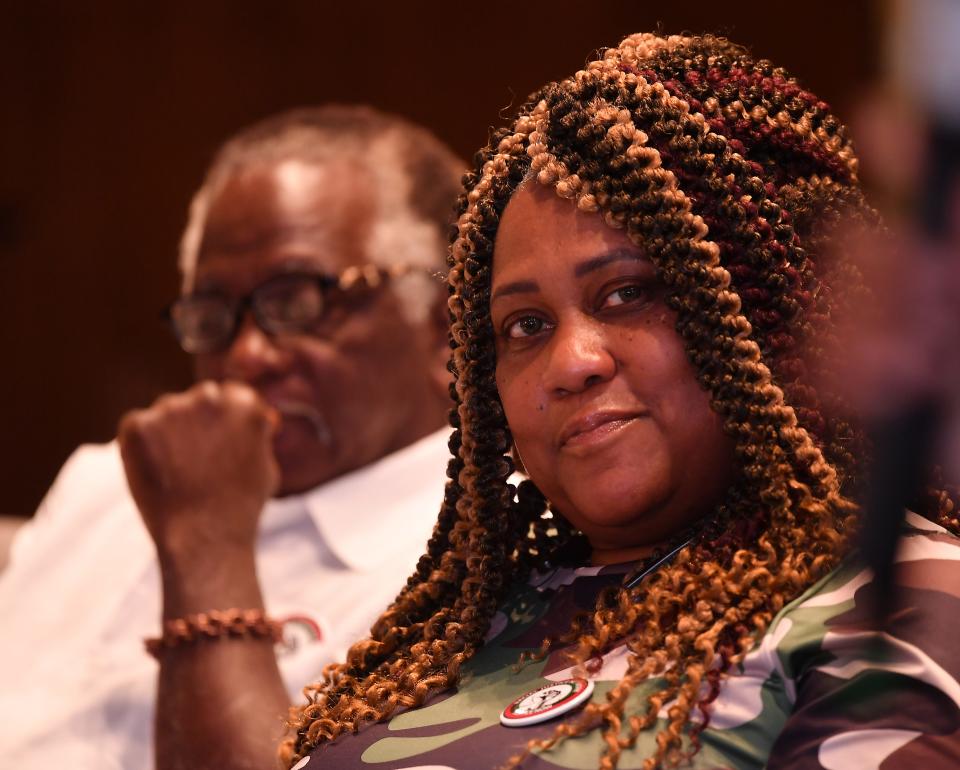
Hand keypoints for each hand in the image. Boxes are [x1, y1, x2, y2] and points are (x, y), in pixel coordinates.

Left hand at [118, 381, 279, 563]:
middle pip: (200, 399)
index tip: (220, 444)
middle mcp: (208, 397)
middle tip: (197, 460)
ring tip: (177, 474)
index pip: (232, 395)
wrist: (203, 538)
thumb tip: (261, 419)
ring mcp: (170, 409)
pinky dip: (142, 448)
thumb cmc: (240, 508)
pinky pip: (139, 428)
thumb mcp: (267, 465)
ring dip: (170, 432)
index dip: (226, 421)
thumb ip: (258, 435)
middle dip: (199, 422)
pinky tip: (158, 474)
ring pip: (167, 412)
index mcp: (245, 402)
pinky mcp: (137, 426)